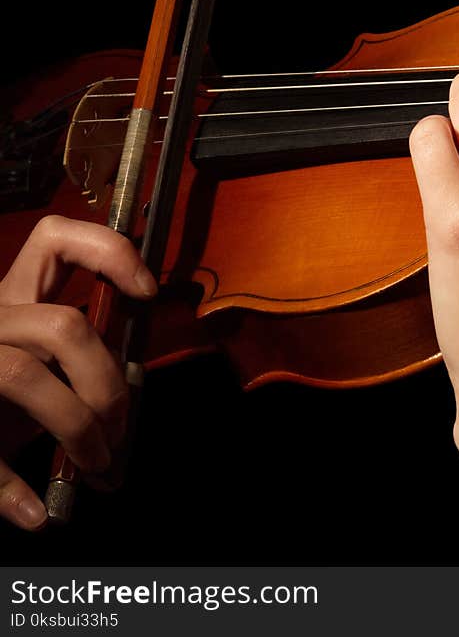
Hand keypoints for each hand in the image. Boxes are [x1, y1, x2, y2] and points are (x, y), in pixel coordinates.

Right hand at [0, 216, 156, 529]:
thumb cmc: (4, 394)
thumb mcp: (39, 365)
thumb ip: (80, 366)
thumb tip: (127, 410)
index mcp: (15, 298)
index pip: (56, 240)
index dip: (107, 251)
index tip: (149, 289)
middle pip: (64, 325)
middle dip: (107, 383)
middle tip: (120, 431)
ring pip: (24, 373)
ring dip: (76, 429)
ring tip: (98, 468)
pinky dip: (6, 488)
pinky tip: (34, 515)